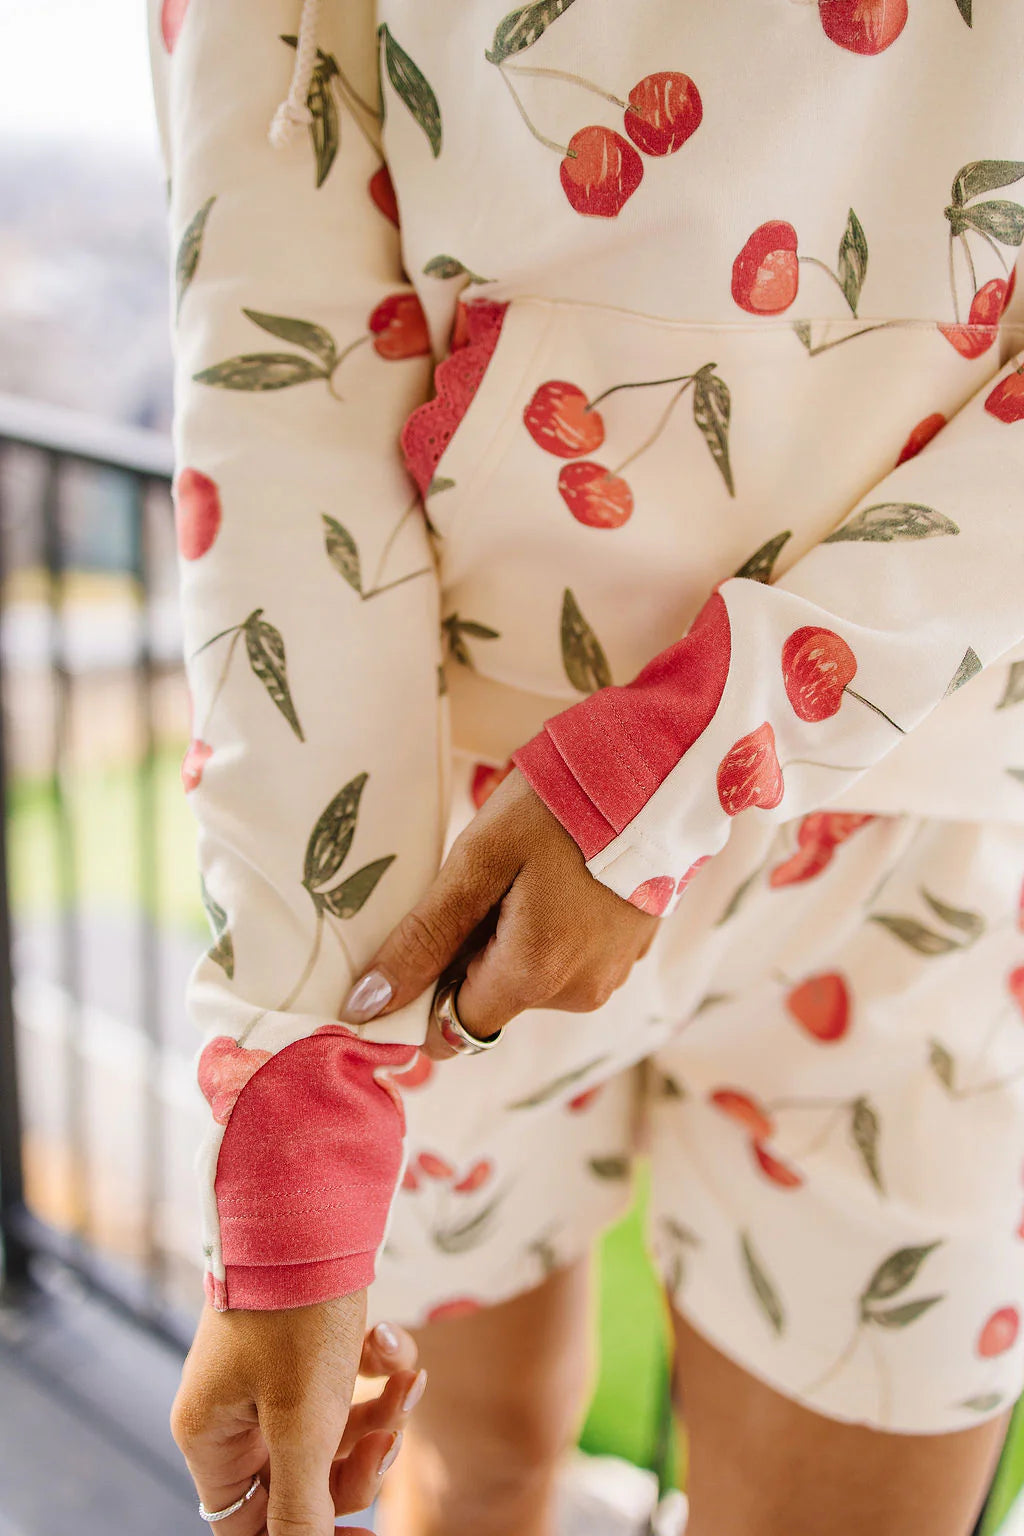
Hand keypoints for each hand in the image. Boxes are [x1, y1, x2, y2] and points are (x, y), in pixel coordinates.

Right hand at [171, 1290, 426, 1534]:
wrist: (312, 1204)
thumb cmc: (296, 1314)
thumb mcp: (304, 1421)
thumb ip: (301, 1507)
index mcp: (214, 1437)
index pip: (248, 1522)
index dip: (306, 1533)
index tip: (364, 1533)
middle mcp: (234, 1407)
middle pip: (302, 1480)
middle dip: (359, 1463)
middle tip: (391, 1439)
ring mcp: (271, 1369)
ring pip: (334, 1427)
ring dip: (380, 1412)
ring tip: (405, 1380)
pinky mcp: (307, 1336)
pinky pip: (346, 1378)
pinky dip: (377, 1367)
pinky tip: (392, 1342)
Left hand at [339, 767, 657, 1056]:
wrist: (657, 768)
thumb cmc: (560, 805)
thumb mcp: (478, 860)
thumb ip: (424, 937)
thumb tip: (368, 1003)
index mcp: (534, 975)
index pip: (451, 1030)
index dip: (424, 993)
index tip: (420, 941)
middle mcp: (578, 993)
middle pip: (492, 999)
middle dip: (470, 952)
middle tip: (483, 881)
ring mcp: (611, 973)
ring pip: (529, 977)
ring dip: (510, 938)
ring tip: (527, 870)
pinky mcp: (630, 950)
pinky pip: (568, 959)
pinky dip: (549, 928)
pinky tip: (558, 875)